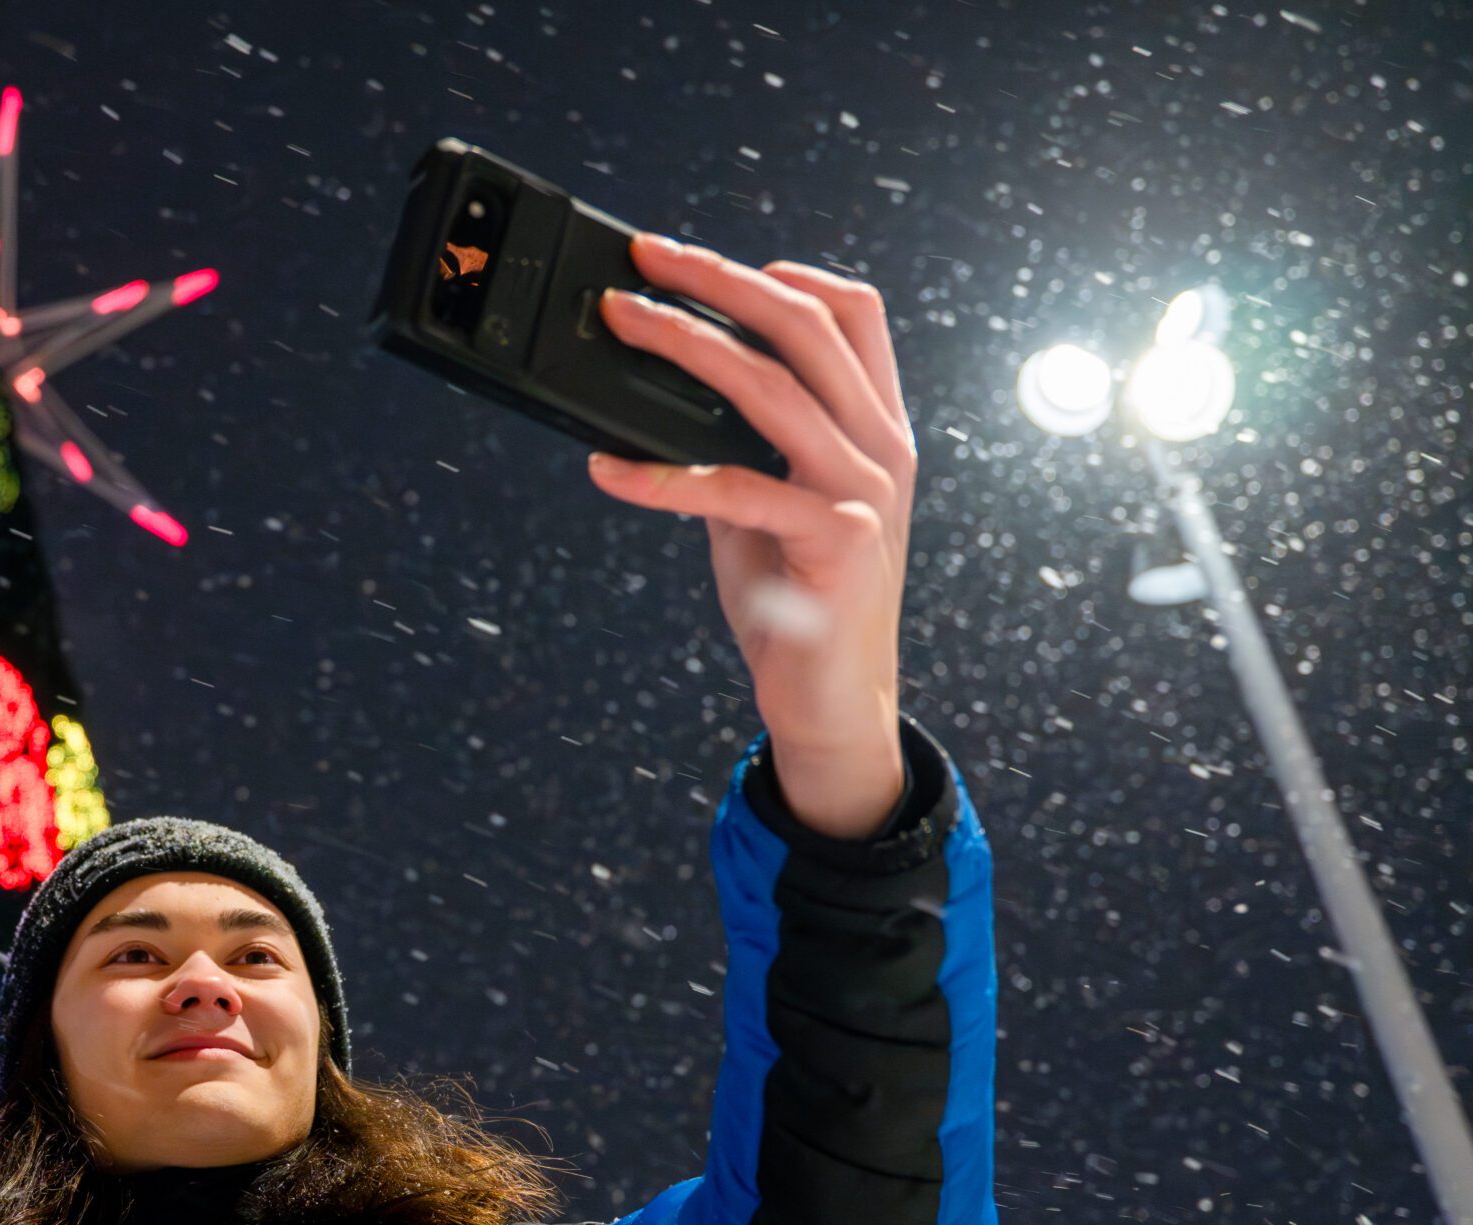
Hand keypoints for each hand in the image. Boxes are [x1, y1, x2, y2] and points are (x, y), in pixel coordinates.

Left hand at [587, 233, 916, 838]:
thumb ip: (739, 443)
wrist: (834, 699)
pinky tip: (608, 469)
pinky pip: (734, 488)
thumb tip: (658, 388)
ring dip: (683, 345)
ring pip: (770, 387)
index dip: (784, 273)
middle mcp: (881, 446)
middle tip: (642, 260)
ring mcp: (863, 490)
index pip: (854, 314)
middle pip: (805, 325)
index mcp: (875, 427)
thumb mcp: (770, 501)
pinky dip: (659, 475)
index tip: (704, 261)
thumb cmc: (796, 597)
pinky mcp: (835, 541)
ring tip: (621, 324)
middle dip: (716, 279)